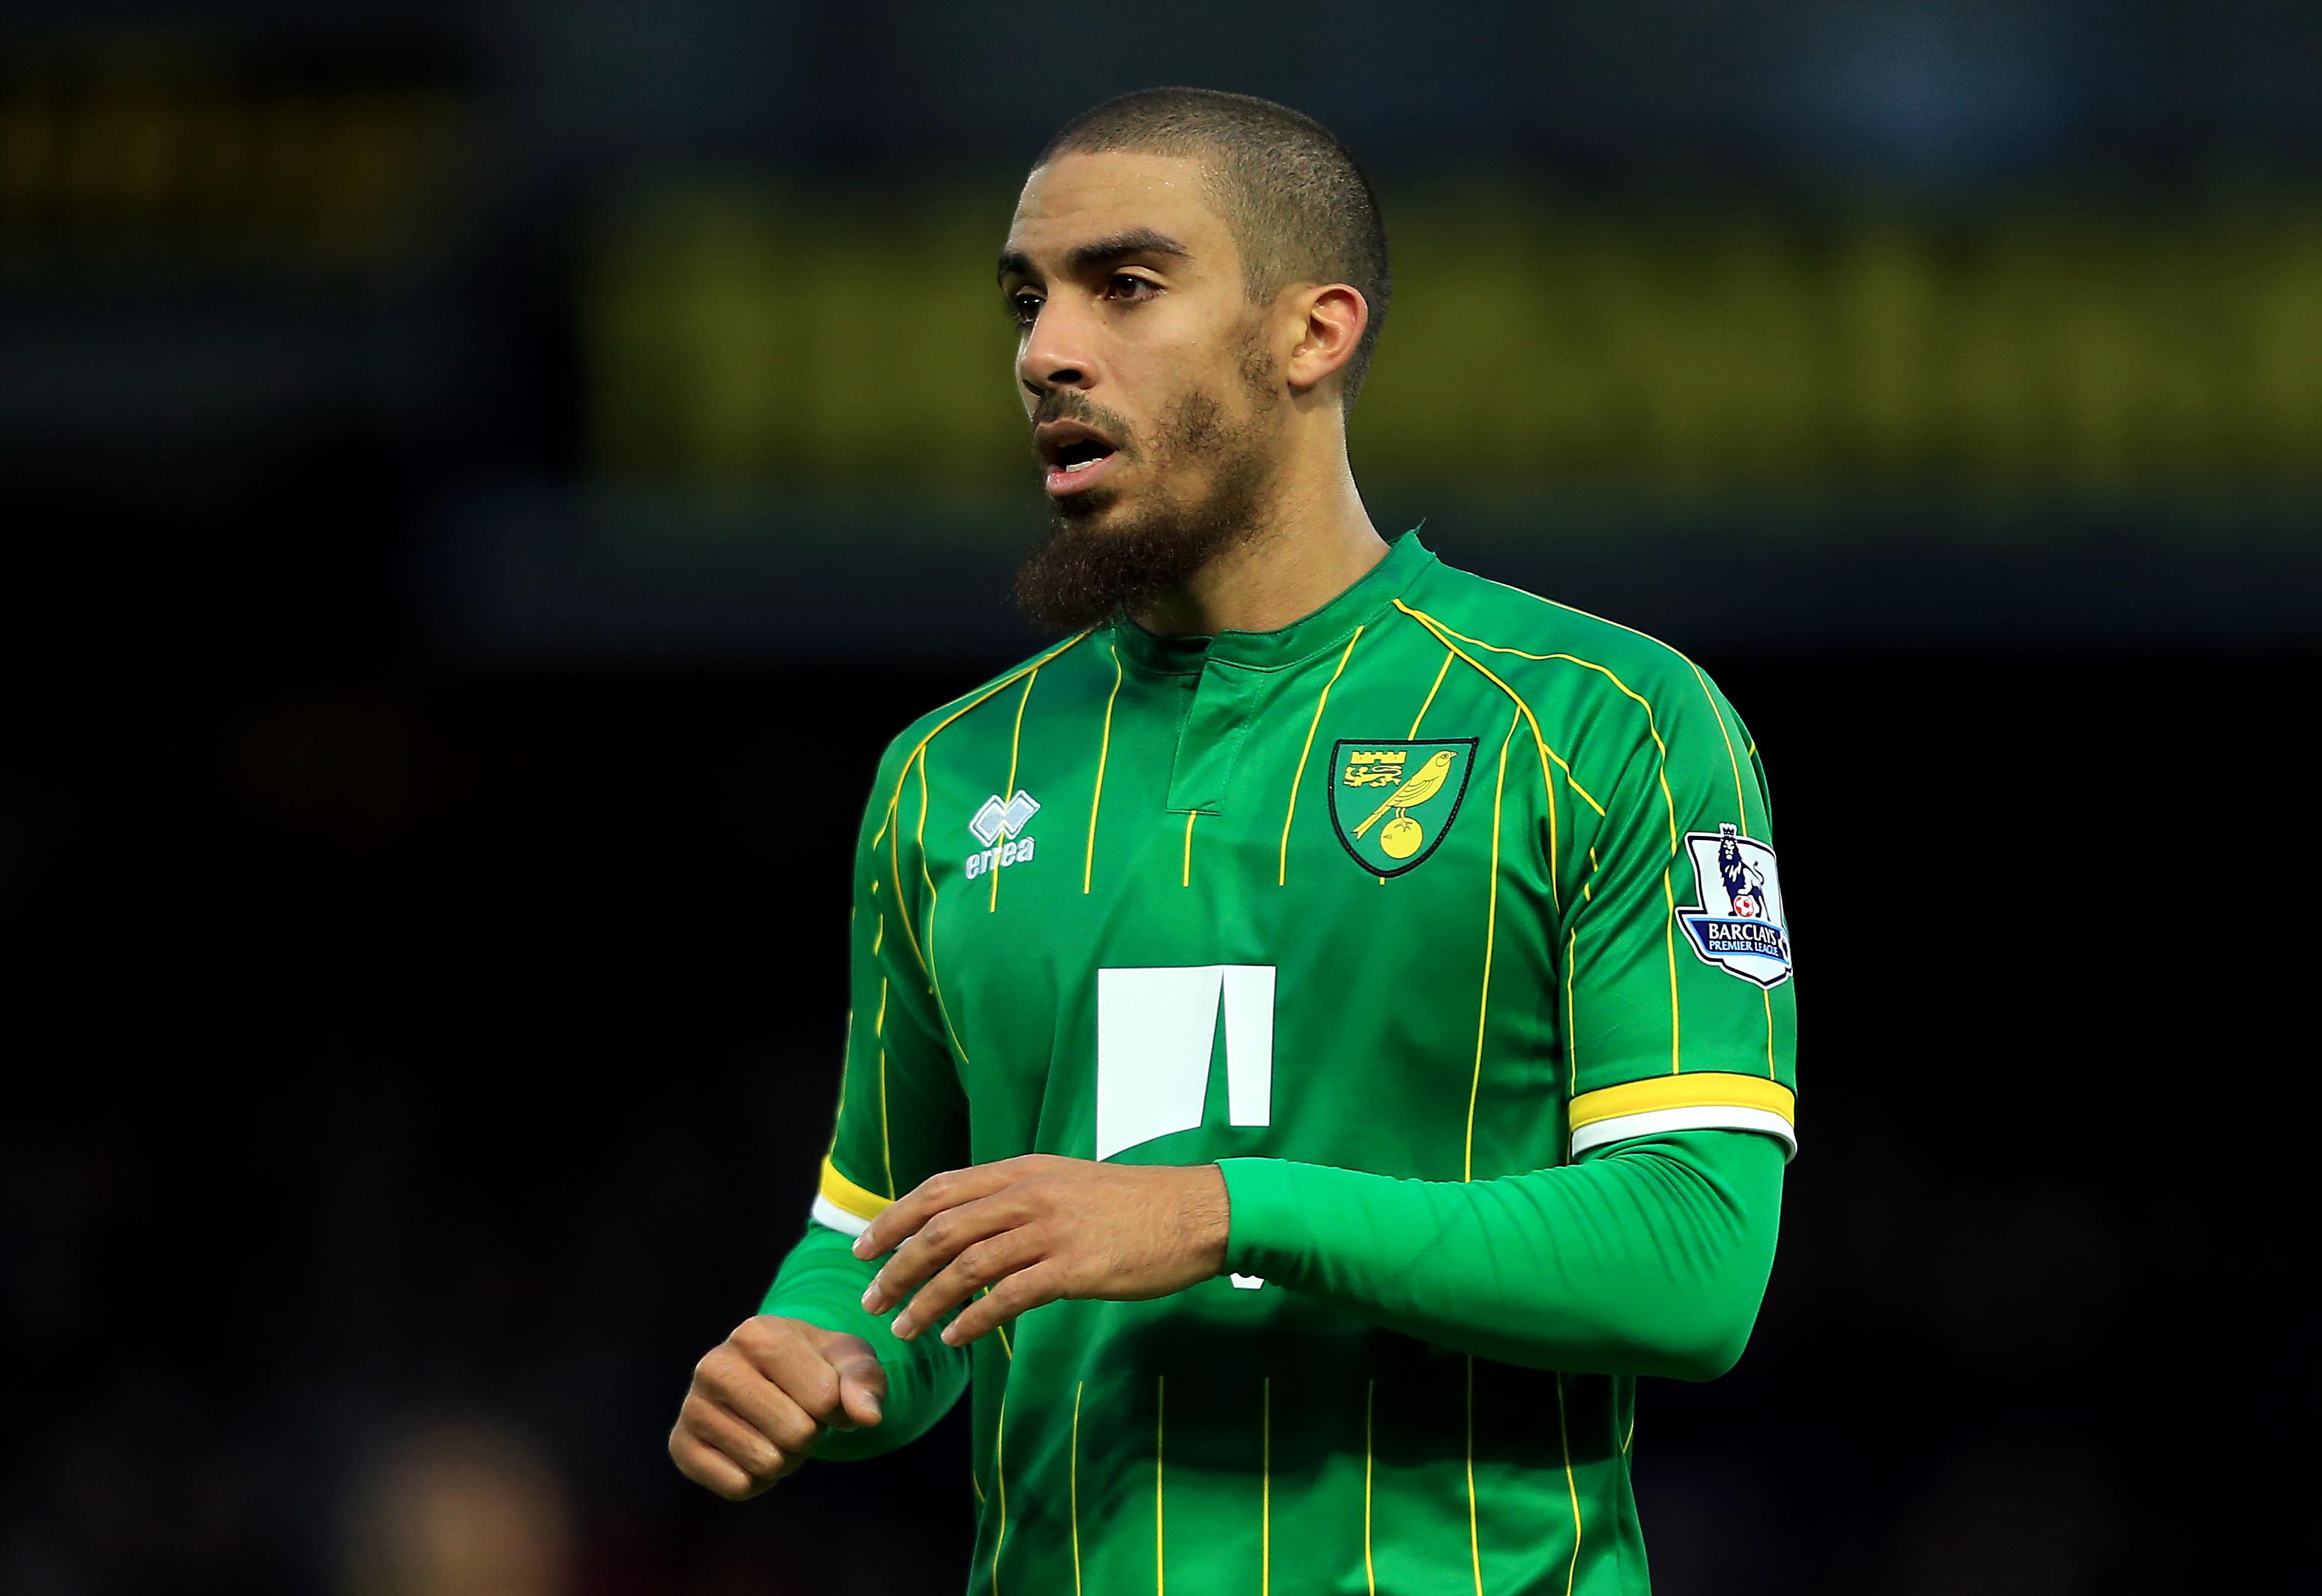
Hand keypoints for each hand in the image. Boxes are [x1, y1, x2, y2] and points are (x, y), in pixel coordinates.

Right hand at [668, 1315, 885, 1500]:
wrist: (767, 1380)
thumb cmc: (815, 1365)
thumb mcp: (848, 1360)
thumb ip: (864, 1381)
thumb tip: (868, 1416)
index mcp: (756, 1333)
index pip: (823, 1397)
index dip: (836, 1408)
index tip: (823, 1394)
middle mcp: (714, 1365)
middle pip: (795, 1433)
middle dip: (809, 1434)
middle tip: (796, 1416)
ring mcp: (692, 1406)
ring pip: (766, 1463)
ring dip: (785, 1459)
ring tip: (774, 1431)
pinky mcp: (680, 1446)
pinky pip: (738, 1487)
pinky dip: (757, 1481)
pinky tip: (750, 1450)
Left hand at [852, 1154, 1229, 1347]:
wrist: (1197, 1213)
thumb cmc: (1135, 1204)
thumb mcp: (1068, 1183)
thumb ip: (1020, 1198)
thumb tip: (971, 1228)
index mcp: (1024, 1170)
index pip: (940, 1190)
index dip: (894, 1219)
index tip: (864, 1248)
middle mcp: (1031, 1194)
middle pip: (942, 1229)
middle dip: (897, 1266)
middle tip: (872, 1300)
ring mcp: (1052, 1230)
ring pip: (967, 1267)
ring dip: (926, 1301)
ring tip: (905, 1330)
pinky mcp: (1075, 1269)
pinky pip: (1009, 1298)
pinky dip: (974, 1320)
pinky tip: (955, 1338)